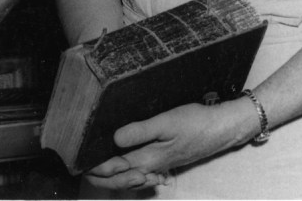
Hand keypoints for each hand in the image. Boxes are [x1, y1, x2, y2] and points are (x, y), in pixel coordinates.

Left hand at [84, 100, 254, 187]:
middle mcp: (152, 166)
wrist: (222, 128)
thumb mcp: (166, 122)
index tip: (79, 163)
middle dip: (102, 179)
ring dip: (115, 178)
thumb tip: (115, 139)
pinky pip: (144, 172)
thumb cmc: (194, 122)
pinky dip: (131, 174)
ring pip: (133, 177)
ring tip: (99, 173)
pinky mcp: (168, 160)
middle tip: (84, 173)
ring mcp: (161, 164)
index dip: (96, 167)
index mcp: (149, 158)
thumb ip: (140, 131)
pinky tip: (129, 169)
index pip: (115, 168)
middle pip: (122, 179)